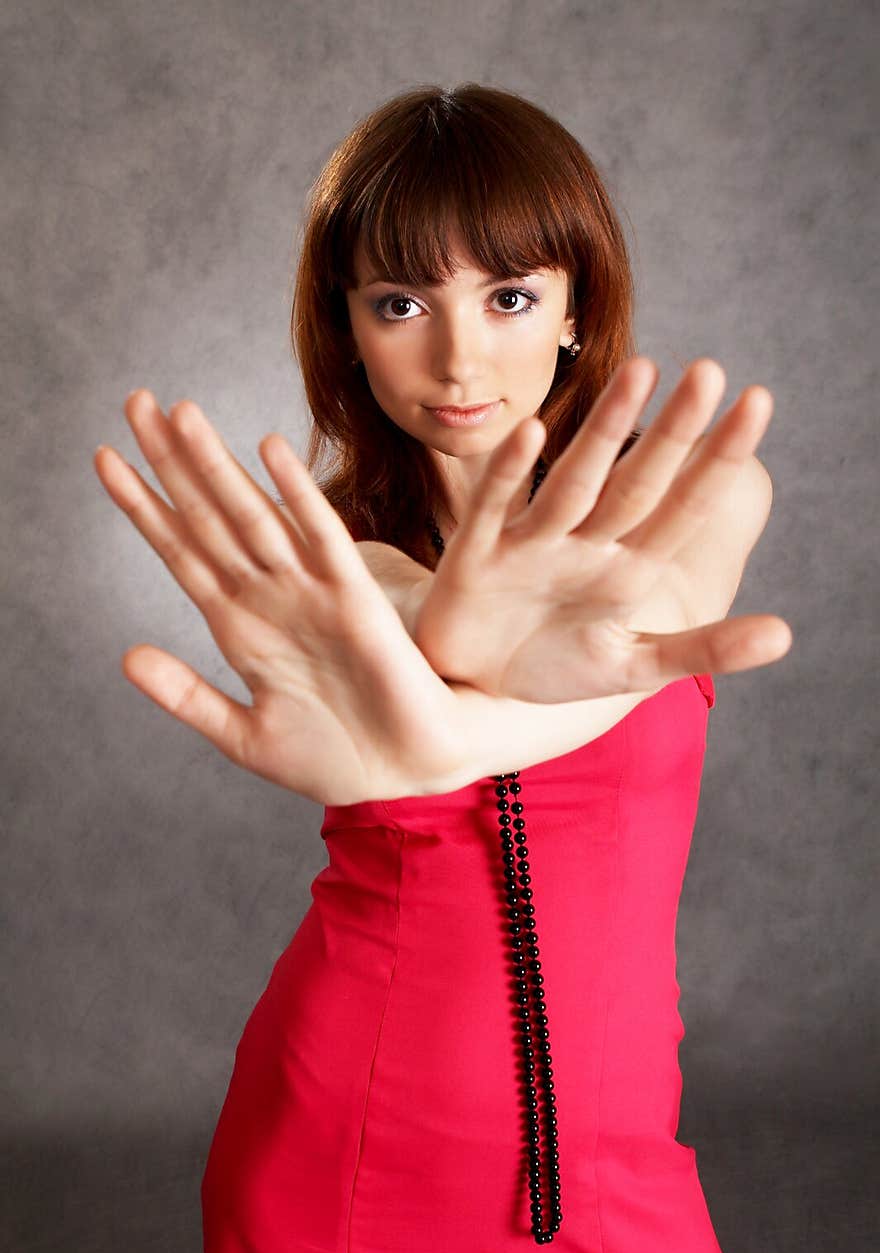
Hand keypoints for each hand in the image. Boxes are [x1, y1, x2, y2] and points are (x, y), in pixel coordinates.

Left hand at [94, 393, 478, 804]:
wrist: (405, 779)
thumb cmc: (334, 761)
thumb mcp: (244, 736)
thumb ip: (187, 696)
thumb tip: (126, 657)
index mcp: (240, 628)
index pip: (181, 552)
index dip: (143, 506)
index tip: (104, 459)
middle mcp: (270, 599)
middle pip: (208, 517)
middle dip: (169, 462)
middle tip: (134, 400)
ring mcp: (312, 594)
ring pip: (254, 515)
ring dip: (215, 465)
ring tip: (179, 412)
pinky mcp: (357, 602)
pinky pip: (324, 538)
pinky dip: (299, 495)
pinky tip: (269, 450)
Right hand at [413, 357, 791, 700]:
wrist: (469, 687)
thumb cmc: (549, 665)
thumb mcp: (630, 667)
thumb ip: (703, 650)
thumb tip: (786, 635)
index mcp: (626, 568)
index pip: (683, 508)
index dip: (717, 460)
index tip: (758, 403)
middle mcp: (583, 546)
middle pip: (637, 483)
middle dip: (674, 432)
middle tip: (710, 369)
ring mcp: (529, 546)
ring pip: (575, 482)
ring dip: (605, 432)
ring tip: (641, 372)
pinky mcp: (474, 557)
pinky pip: (494, 509)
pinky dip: (510, 474)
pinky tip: (534, 434)